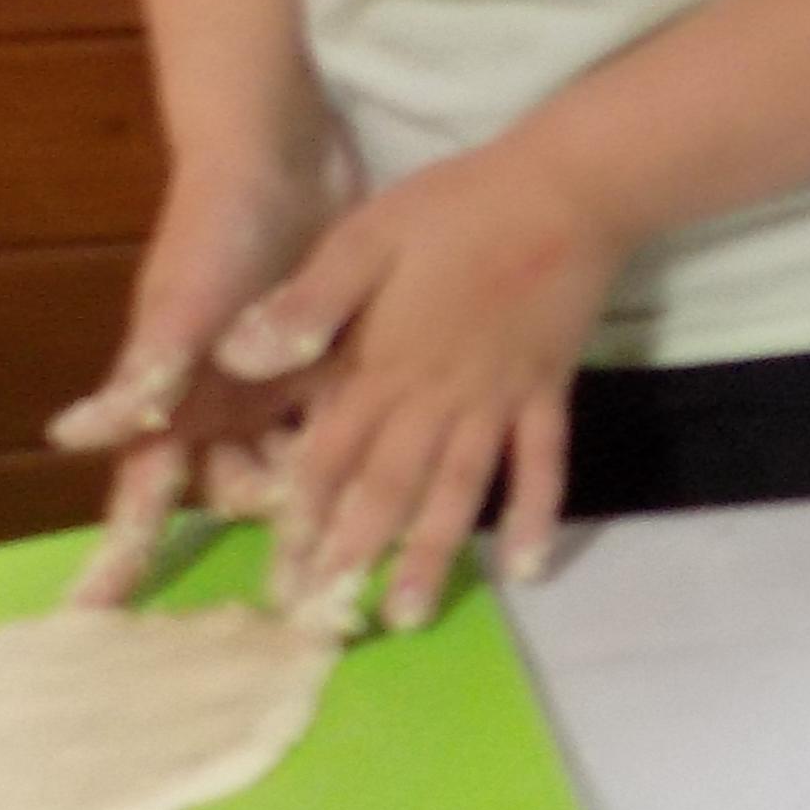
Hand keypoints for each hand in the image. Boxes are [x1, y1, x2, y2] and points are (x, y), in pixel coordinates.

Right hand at [52, 144, 344, 604]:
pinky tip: (410, 502)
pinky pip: (346, 425)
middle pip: (237, 491)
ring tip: (358, 576)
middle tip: (299, 609)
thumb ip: (144, 373)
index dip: (126, 552)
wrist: (282, 155)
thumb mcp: (184, 307)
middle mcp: (221, 402)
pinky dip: (367, 459)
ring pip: (299, 468)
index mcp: (173, 397)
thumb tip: (68, 439)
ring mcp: (279, 384)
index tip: (99, 619)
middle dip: (266, 544)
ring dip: (324, 515)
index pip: (144, 491)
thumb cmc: (216, 230)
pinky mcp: (336, 359)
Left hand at [223, 137, 625, 626]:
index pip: (330, 453)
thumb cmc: (457, 206)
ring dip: (433, 555)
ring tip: (409, 615)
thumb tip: (242, 358)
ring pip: (459, 491)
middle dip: (353, 555)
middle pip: (388, 488)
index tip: (277, 572)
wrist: (567, 188)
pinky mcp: (547, 392)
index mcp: (383, 362)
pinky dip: (535, 516)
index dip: (300, 515)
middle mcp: (438, 396)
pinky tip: (527, 568)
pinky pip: (542, 464)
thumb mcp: (364, 237)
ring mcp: (499, 400)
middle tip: (327, 621)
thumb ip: (308, 304)